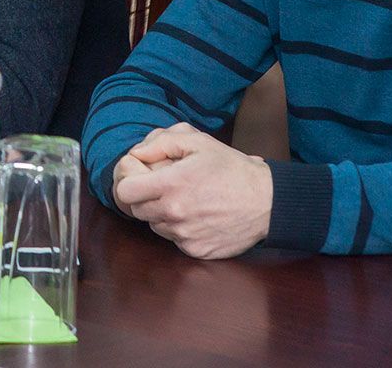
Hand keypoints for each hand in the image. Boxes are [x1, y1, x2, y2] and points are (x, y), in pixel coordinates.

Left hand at [112, 123, 272, 258]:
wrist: (267, 202)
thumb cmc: (232, 168)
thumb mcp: (198, 141)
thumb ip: (161, 143)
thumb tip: (136, 153)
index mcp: (171, 184)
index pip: (125, 192)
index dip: (129, 182)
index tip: (141, 176)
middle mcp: (174, 213)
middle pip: (137, 210)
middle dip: (146, 197)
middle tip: (166, 187)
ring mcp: (184, 235)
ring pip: (155, 226)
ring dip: (162, 214)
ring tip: (186, 200)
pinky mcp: (196, 250)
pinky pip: (174, 240)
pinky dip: (180, 229)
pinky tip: (198, 216)